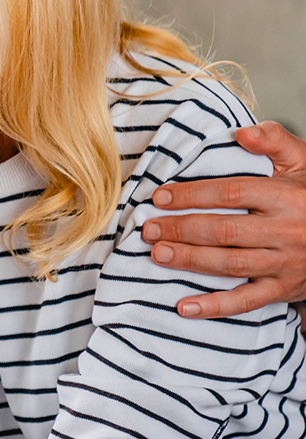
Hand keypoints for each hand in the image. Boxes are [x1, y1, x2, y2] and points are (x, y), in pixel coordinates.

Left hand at [141, 121, 305, 317]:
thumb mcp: (305, 162)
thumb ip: (275, 142)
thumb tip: (243, 132)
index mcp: (287, 197)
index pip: (231, 193)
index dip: (192, 195)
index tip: (160, 197)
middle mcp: (286, 230)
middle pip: (224, 230)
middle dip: (181, 229)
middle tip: (148, 228)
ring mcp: (285, 263)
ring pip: (231, 264)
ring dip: (190, 260)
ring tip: (157, 254)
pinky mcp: (284, 289)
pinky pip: (247, 302)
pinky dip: (214, 307)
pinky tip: (184, 307)